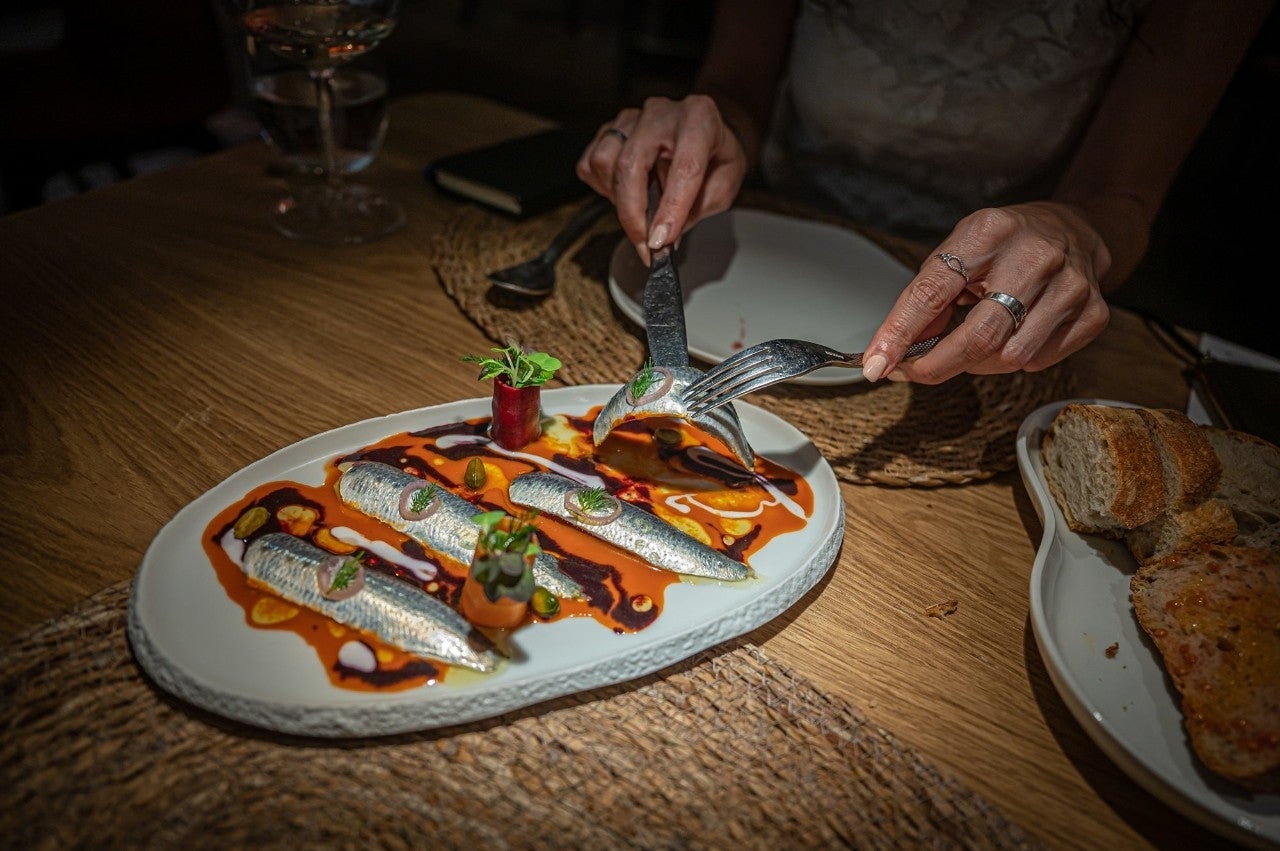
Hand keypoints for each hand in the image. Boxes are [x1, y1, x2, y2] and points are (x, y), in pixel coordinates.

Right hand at [575, 95, 747, 262]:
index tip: (661, 241)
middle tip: (644, 245)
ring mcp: (631, 118)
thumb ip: (698, 209)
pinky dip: (603, 188)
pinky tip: (626, 192)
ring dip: (618, 198)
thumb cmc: (716, 156)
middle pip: (631, 164)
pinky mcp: (609, 129)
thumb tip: (664, 236)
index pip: (684, 167)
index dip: (671, 208)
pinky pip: (590, 165)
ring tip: (640, 210)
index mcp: (699, 119)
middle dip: (632, 214)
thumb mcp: (724, 185)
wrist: (704, 132)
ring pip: (604, 162)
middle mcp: (661, 113)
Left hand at [859, 201, 1112, 383]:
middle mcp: (1034, 256)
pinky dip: (1015, 359)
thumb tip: (892, 351)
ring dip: (977, 363)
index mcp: (987, 233)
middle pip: (977, 336)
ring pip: (1008, 357)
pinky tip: (1014, 333)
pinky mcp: (1093, 313)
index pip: (932, 290)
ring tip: (975, 340)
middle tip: (914, 371)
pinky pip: (1037, 361)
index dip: (899, 332)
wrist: (1076, 228)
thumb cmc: (1004, 244)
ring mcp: (1070, 286)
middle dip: (936, 366)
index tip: (877, 364)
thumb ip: (926, 298)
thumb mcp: (958, 252)